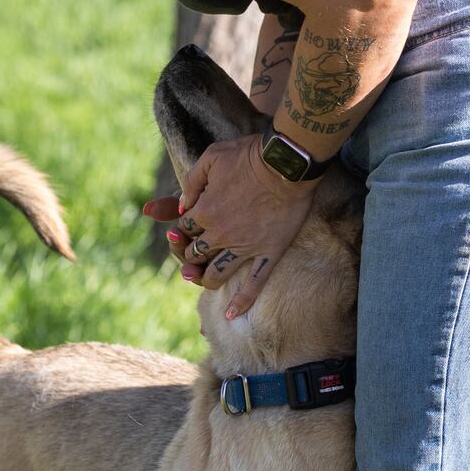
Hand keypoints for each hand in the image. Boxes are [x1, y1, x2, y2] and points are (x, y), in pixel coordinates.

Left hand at [144, 133, 318, 317]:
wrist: (288, 162)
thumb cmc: (248, 155)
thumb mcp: (211, 158)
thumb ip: (192, 183)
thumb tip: (181, 205)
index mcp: (203, 212)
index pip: (183, 230)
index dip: (182, 229)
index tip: (189, 225)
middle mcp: (220, 234)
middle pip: (194, 255)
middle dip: (189, 255)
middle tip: (194, 251)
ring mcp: (244, 248)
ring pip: (215, 275)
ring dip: (204, 279)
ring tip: (203, 277)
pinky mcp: (268, 254)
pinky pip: (253, 284)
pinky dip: (240, 302)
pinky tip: (230, 314)